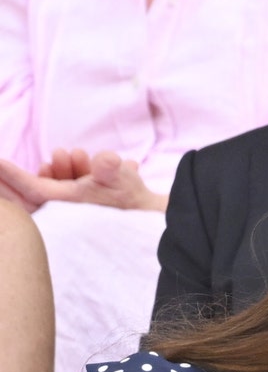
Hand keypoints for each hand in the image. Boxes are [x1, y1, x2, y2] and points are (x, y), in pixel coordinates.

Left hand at [0, 149, 167, 211]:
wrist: (150, 217)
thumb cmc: (132, 196)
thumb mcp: (124, 177)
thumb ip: (111, 168)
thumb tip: (107, 159)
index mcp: (70, 202)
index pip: (33, 189)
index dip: (12, 177)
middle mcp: (64, 209)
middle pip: (29, 195)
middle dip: (14, 179)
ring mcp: (69, 211)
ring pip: (46, 192)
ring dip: (52, 172)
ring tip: (67, 154)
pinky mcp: (78, 209)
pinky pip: (58, 194)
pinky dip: (59, 178)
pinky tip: (73, 161)